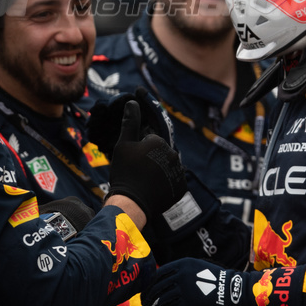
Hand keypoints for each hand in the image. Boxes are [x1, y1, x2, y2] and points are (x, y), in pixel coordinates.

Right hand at [97, 88, 186, 224]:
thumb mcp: (123, 145)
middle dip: (151, 159)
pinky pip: (173, 182)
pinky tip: (154, 189)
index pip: (150, 142)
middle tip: (137, 172)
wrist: (132, 202)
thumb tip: (133, 102)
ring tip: (144, 182)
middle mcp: (173, 154)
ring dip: (159, 171)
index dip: (139, 150)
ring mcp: (178, 172)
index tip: (132, 161)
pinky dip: (165, 184)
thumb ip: (130, 122)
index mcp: (159, 142)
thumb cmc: (125, 172)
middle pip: (160, 154)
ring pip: (167, 167)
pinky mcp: (181, 187)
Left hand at [142, 258, 258, 305]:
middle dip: (147, 305)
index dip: (149, 289)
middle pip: (155, 290)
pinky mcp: (187, 304)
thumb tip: (171, 286)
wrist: (239, 294)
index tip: (146, 299)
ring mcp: (183, 288)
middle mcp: (180, 274)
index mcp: (184, 264)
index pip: (158, 276)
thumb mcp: (202, 271)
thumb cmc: (224, 286)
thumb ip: (186, 275)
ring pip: (157, 305)